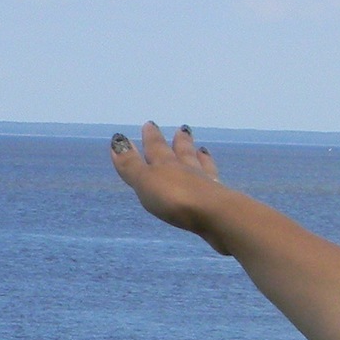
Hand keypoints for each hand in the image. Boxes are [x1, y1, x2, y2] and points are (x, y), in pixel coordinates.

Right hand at [110, 121, 237, 252]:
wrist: (216, 214)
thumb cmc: (175, 199)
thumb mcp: (146, 181)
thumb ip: (132, 164)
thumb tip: (119, 139)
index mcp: (166, 166)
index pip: (155, 149)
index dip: (150, 138)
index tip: (149, 124)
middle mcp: (187, 170)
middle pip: (182, 152)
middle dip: (178, 141)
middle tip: (183, 129)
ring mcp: (206, 182)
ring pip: (200, 165)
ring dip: (198, 155)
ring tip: (201, 147)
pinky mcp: (220, 198)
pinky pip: (214, 181)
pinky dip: (213, 175)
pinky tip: (216, 177)